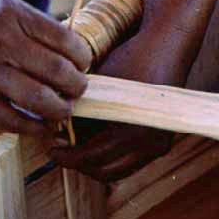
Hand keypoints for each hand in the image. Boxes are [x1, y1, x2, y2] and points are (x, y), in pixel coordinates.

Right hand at [0, 0, 91, 136]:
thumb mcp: (1, 8)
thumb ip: (35, 26)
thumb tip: (75, 51)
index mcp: (13, 14)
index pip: (66, 40)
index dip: (83, 58)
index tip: (82, 65)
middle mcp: (1, 40)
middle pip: (58, 72)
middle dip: (77, 86)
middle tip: (78, 90)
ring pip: (40, 99)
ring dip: (61, 109)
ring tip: (63, 108)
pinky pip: (14, 120)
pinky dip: (35, 127)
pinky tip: (43, 124)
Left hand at [48, 31, 183, 181]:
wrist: (168, 46)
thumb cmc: (132, 60)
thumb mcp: (99, 87)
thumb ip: (80, 114)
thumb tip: (60, 134)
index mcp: (132, 132)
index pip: (89, 158)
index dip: (65, 156)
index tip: (50, 147)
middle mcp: (149, 145)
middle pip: (104, 171)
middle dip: (78, 163)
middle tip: (60, 147)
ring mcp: (159, 146)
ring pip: (118, 170)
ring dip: (95, 162)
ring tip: (76, 144)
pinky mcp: (162, 142)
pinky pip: (131, 161)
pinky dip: (112, 157)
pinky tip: (96, 140)